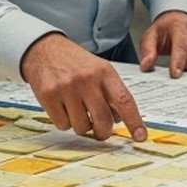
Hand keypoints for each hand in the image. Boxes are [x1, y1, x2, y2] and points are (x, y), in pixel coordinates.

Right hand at [20, 33, 147, 141]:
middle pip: (103, 120)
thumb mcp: (99, 70)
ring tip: (77, 110)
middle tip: (100, 131)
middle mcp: (87, 79)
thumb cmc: (76, 64)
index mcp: (105, 72)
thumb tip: (120, 120)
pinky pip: (63, 125)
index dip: (134, 122)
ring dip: (81, 125)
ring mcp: (67, 87)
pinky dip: (64, 122)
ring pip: (81, 127)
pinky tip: (63, 107)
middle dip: (103, 132)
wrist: (45, 49)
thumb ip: (111, 92)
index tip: (140, 137)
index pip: (124, 100)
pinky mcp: (49, 95)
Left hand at [138, 10, 186, 77]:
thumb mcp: (150, 37)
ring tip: (180, 61)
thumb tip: (145, 66)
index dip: (178, 62)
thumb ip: (147, 51)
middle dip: (180, 70)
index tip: (175, 75)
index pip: (181, 47)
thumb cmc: (163, 31)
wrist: (178, 22)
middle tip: (172, 68)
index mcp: (180, 27)